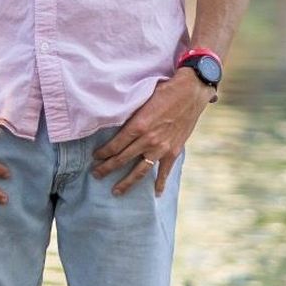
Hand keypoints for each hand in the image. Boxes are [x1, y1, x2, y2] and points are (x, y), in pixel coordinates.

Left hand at [91, 70, 214, 195]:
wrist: (190, 93)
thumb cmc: (163, 92)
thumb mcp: (141, 100)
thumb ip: (130, 115)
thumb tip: (113, 122)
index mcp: (138, 126)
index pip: (114, 145)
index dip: (103, 153)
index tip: (95, 157)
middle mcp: (148, 140)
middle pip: (122, 159)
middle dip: (106, 169)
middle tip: (96, 175)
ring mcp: (162, 148)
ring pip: (140, 170)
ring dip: (126, 182)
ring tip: (115, 192)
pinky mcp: (174, 151)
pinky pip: (164, 172)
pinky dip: (160, 183)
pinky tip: (155, 193)